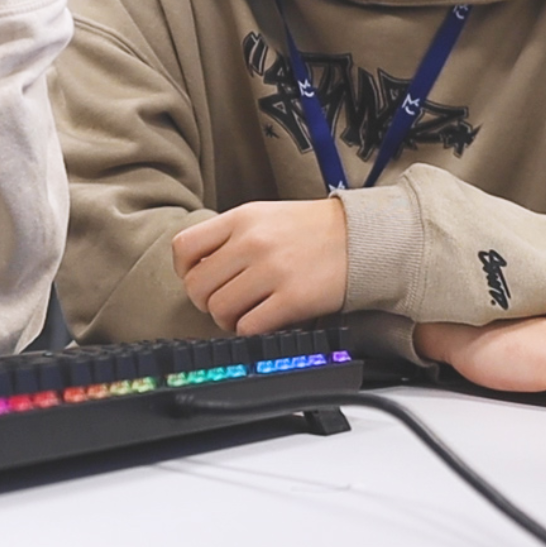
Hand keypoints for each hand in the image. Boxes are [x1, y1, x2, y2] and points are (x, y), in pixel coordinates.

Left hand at [172, 199, 345, 334]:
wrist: (361, 237)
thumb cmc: (312, 229)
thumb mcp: (264, 216)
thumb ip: (229, 236)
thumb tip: (198, 268)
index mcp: (241, 219)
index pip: (184, 247)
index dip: (184, 271)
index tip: (198, 279)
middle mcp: (252, 242)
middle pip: (198, 286)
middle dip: (206, 301)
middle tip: (224, 302)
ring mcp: (272, 271)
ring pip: (219, 310)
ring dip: (226, 320)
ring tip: (244, 314)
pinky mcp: (292, 299)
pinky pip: (248, 327)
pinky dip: (249, 330)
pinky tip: (262, 321)